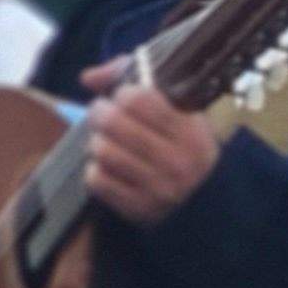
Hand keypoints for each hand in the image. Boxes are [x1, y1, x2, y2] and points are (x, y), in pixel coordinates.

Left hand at [81, 71, 220, 227]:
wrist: (200, 195)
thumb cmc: (180, 140)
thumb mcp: (174, 107)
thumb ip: (133, 80)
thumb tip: (88, 78)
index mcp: (191, 132)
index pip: (139, 99)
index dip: (123, 92)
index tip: (123, 96)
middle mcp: (178, 162)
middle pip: (114, 122)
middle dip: (100, 112)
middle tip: (102, 114)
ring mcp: (159, 189)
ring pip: (102, 150)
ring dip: (97, 141)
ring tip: (106, 140)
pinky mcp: (139, 209)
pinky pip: (97, 181)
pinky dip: (95, 170)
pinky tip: (108, 166)